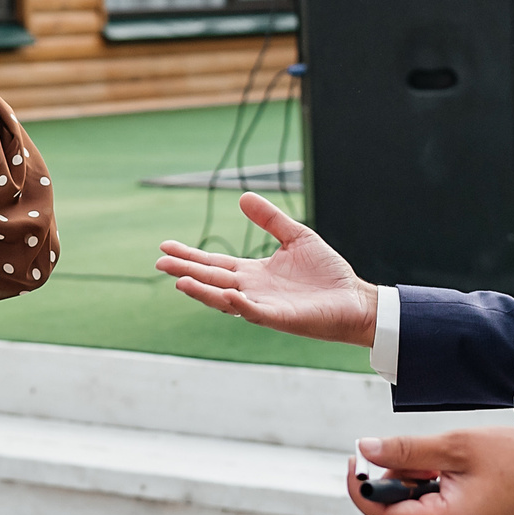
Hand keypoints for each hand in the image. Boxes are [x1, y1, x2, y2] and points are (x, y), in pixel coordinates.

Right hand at [157, 194, 381, 345]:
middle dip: (186, 271)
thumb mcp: (296, 236)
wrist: (353, 298)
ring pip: (225, 299)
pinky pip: (254, 312)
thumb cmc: (326, 272)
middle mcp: (252, 290)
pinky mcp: (280, 318)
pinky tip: (226, 295)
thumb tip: (244, 196)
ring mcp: (263, 306)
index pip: (214, 263)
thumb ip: (270, 219)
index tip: (165, 246)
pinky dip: (239, 305)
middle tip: (160, 262)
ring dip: (203, 291)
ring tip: (180, 281)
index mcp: (253, 273)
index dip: (190, 255)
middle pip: (212, 279)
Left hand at [346, 427, 513, 514]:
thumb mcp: (455, 446)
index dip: (362, 490)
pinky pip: (425, 510)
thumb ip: (406, 450)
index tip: (356, 461)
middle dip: (388, 483)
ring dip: (406, 483)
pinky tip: (438, 467)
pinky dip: (421, 487)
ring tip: (431, 458)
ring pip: (407, 513)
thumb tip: (367, 449)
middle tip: (403, 451)